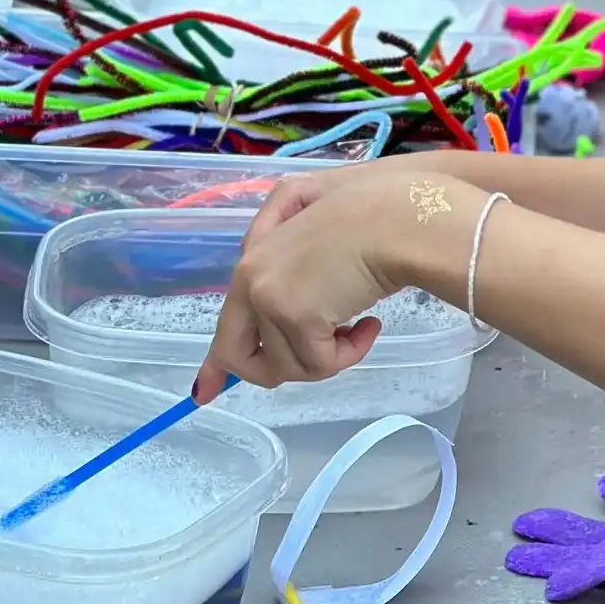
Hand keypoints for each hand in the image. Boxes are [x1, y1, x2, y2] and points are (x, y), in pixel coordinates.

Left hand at [191, 169, 405, 396]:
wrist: (398, 218)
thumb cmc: (372, 210)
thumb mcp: (316, 216)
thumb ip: (287, 241)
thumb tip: (279, 284)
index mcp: (253, 261)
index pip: (226, 322)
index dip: (217, 363)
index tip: (205, 393)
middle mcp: (250, 282)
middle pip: (237, 355)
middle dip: (270, 371)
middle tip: (319, 359)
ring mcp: (270, 300)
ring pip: (289, 365)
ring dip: (330, 354)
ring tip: (360, 323)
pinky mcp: (297, 318)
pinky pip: (319, 364)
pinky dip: (350, 354)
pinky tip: (371, 324)